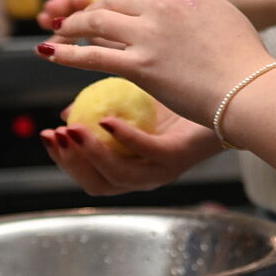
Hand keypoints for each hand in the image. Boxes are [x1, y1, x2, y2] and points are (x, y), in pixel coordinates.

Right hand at [40, 99, 223, 196]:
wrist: (227, 92)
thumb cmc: (182, 98)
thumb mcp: (132, 101)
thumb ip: (101, 106)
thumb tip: (66, 112)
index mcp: (132, 166)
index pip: (89, 176)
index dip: (64, 160)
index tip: (48, 134)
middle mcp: (146, 175)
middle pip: (97, 184)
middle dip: (70, 163)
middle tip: (54, 135)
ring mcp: (163, 169)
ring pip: (118, 176)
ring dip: (90, 154)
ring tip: (73, 130)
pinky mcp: (179, 157)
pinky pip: (146, 153)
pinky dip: (123, 138)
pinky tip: (106, 120)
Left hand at [42, 0, 275, 126]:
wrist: (250, 89)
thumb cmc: (245, 59)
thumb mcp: (225, 11)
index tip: (112, 7)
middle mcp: (164, 4)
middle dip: (94, 8)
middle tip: (80, 19)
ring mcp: (150, 33)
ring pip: (99, 21)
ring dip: (74, 25)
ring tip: (61, 31)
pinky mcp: (140, 64)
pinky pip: (94, 55)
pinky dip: (67, 53)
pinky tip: (49, 53)